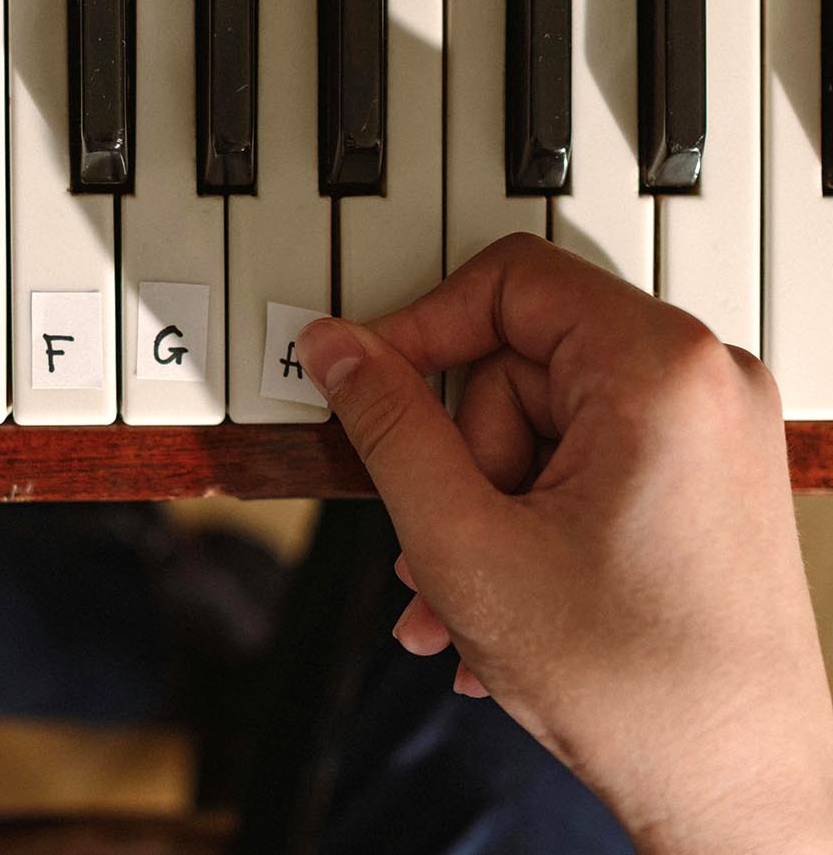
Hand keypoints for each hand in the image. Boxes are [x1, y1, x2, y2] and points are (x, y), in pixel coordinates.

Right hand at [296, 233, 832, 854]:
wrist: (740, 798)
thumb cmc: (639, 687)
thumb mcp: (464, 541)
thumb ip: (389, 427)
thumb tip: (339, 348)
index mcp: (661, 368)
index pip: (507, 281)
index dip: (420, 329)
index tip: (368, 380)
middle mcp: (703, 380)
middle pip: (522, 362)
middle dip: (464, 457)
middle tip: (449, 537)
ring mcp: (711, 428)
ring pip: (546, 420)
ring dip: (488, 504)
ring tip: (469, 595)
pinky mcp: (705, 473)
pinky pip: (587, 456)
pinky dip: (535, 513)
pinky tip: (507, 594)